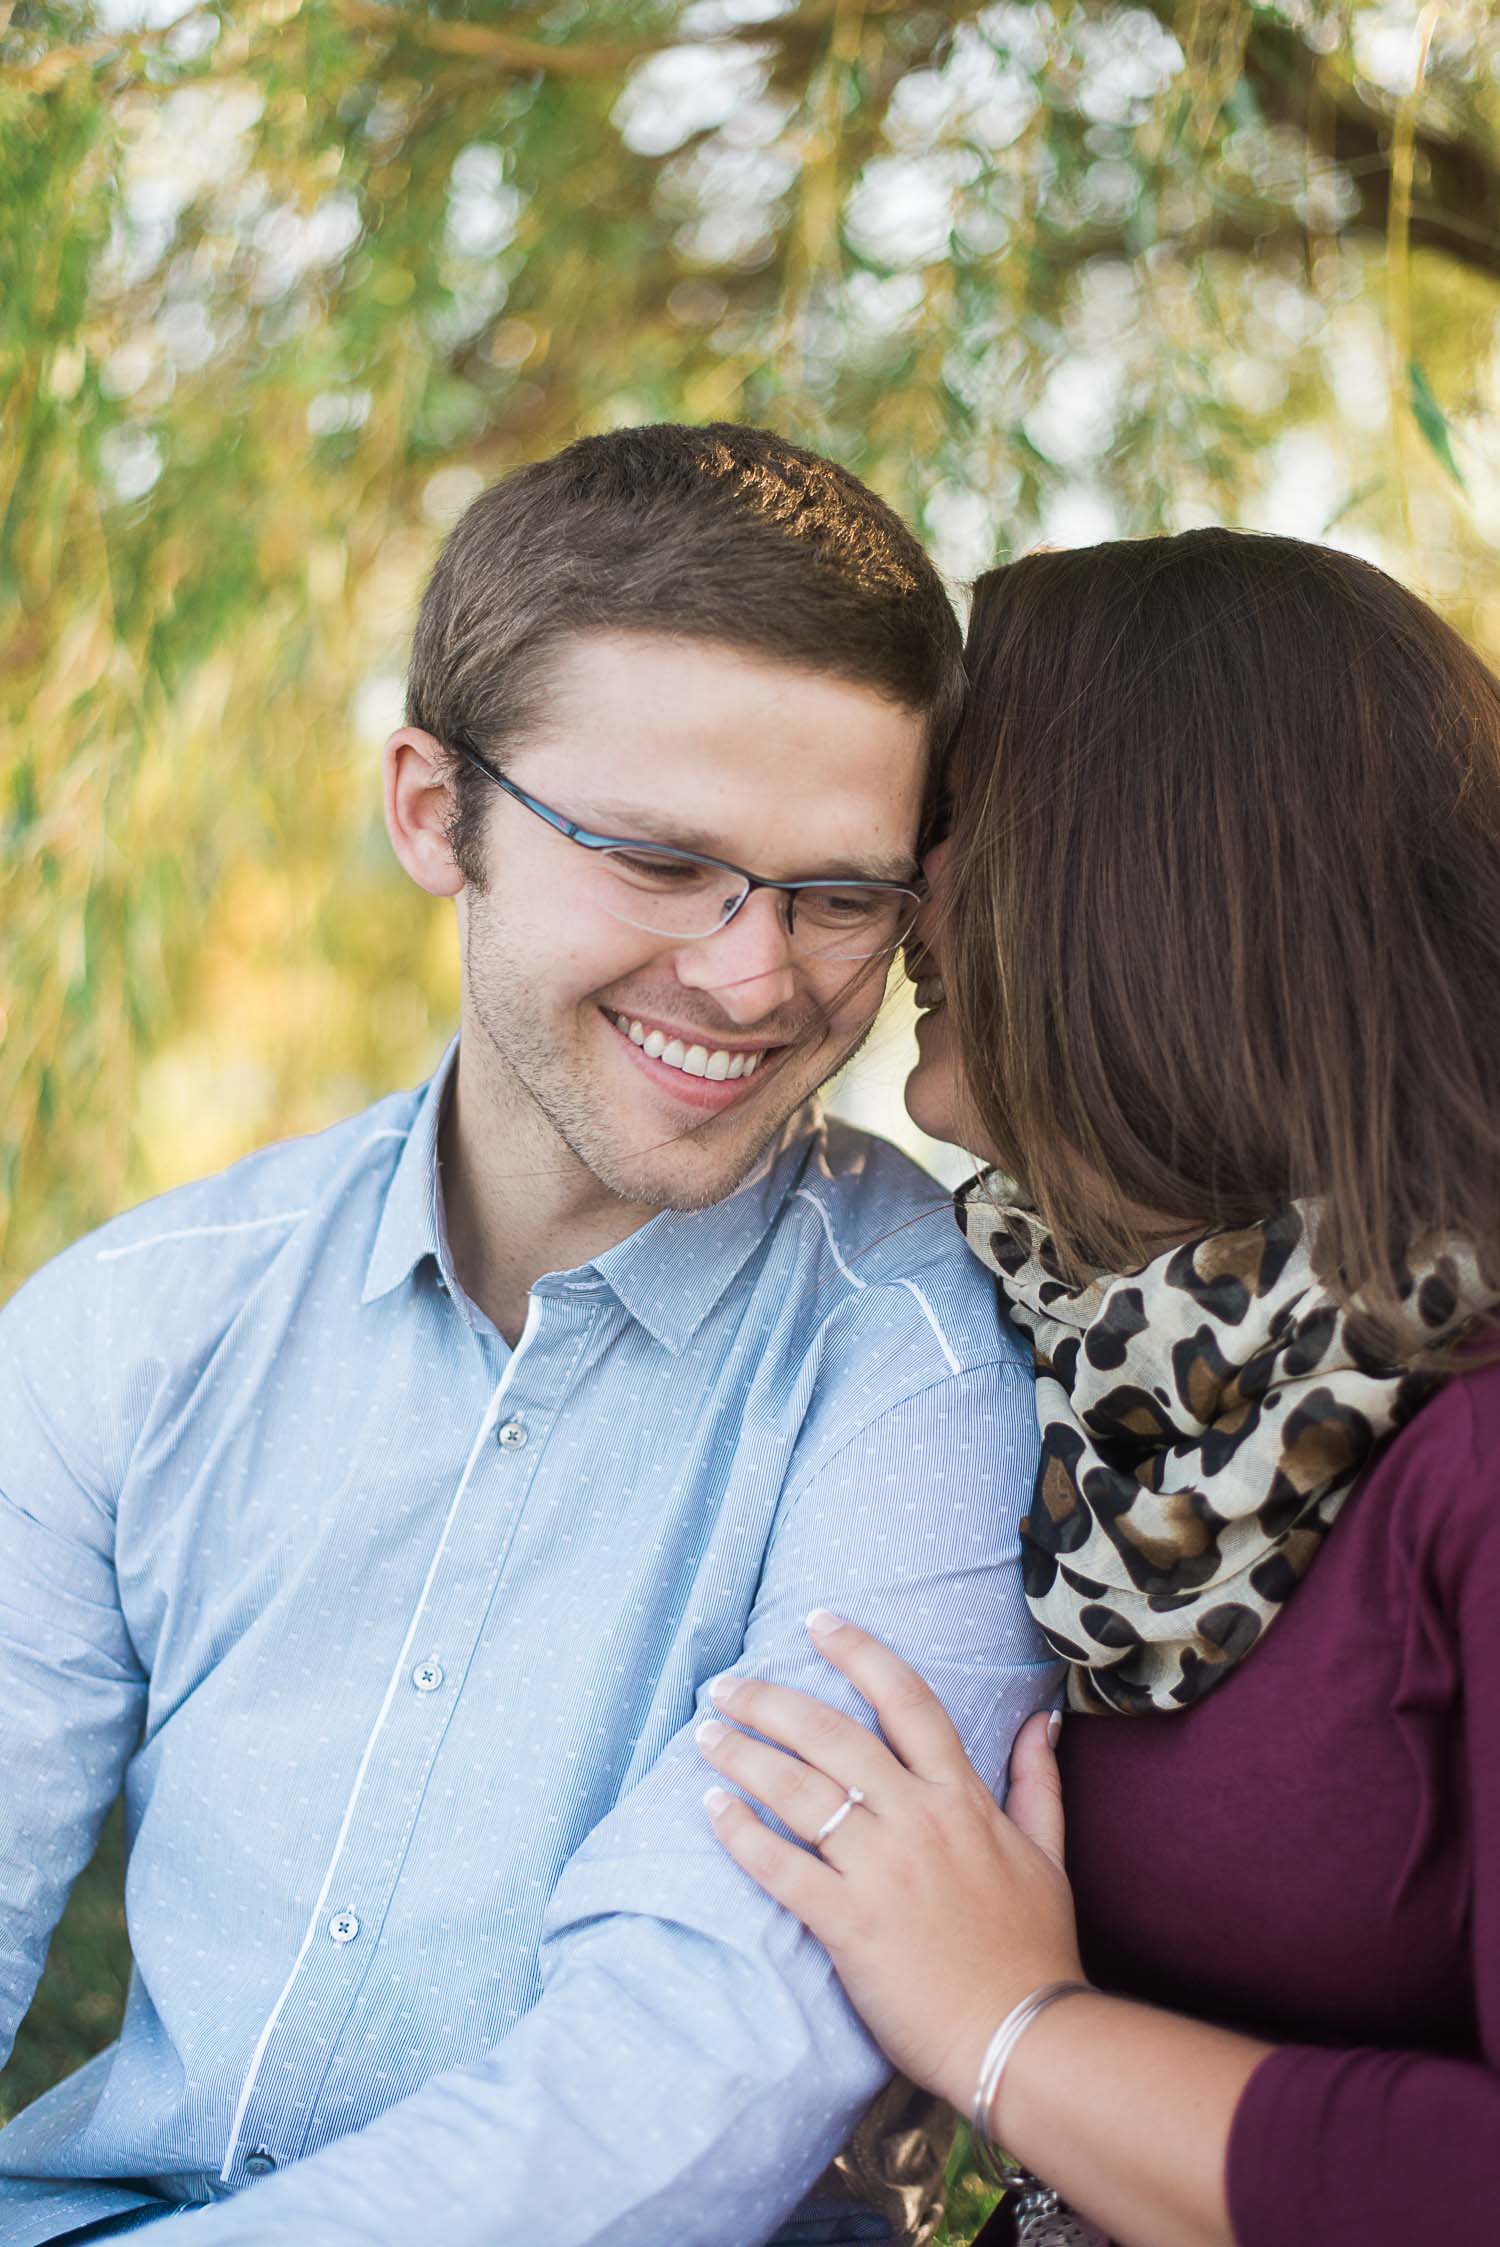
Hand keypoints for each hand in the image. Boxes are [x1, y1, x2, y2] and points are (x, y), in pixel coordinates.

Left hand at [698, 1612, 1083, 2114]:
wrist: (1025, 2037)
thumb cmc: (1033, 1948)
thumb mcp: (1048, 1852)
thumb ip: (1037, 1779)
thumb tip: (1043, 1718)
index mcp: (961, 1797)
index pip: (907, 1700)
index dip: (859, 1651)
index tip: (818, 1620)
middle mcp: (917, 1819)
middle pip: (832, 1735)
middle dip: (770, 1701)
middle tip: (725, 1685)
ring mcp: (881, 1869)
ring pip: (798, 1791)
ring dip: (743, 1756)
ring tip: (705, 1735)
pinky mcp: (849, 1924)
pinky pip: (782, 1868)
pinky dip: (742, 1834)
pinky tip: (711, 1809)